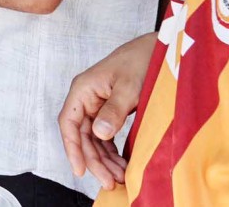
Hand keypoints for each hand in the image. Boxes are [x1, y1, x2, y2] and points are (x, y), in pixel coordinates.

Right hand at [58, 32, 154, 190]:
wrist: (159, 47)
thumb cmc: (141, 60)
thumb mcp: (129, 86)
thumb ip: (113, 111)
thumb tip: (100, 134)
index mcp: (83, 89)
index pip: (69, 123)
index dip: (72, 148)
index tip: (80, 170)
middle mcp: (87, 98)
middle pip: (82, 135)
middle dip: (94, 159)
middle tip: (110, 181)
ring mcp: (98, 104)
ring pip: (94, 137)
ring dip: (104, 158)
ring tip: (119, 177)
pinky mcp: (110, 109)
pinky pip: (106, 134)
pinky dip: (113, 150)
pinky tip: (122, 162)